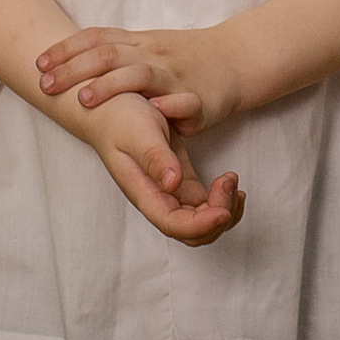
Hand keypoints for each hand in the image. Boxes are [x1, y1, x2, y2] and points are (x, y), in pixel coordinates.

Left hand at [37, 21, 245, 133]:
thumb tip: (71, 59)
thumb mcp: (149, 48)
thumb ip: (116, 52)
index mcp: (139, 43)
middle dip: (74, 69)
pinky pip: (182, 102)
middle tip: (46, 84)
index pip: (97, 38)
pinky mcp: (198, 100)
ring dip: (110, 86)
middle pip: (109, 55)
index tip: (39, 63)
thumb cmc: (186, 58)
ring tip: (84, 100)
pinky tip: (150, 115)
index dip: (66, 50)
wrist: (237, 60)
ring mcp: (175, 77)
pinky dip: (166, 108)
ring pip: (140, 75)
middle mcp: (154, 55)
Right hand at [78, 89, 243, 246]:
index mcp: (144, 193)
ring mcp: (169, 192)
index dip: (202, 225)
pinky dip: (221, 200)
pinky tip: (229, 181)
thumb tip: (172, 184)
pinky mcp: (179, 180)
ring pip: (201, 222)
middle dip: (219, 216)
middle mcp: (157, 199)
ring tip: (231, 179)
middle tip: (228, 179)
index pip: (175, 225)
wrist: (108, 107)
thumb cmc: (119, 117)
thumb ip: (155, 157)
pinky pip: (203, 204)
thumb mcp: (139, 131)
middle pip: (192, 232)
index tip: (223, 210)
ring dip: (224, 209)